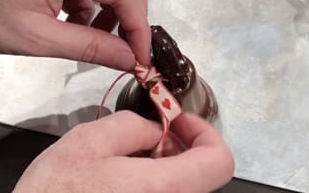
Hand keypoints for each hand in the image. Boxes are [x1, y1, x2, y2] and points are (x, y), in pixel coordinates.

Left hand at [0, 0, 149, 68]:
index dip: (137, 25)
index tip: (140, 53)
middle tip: (129, 41)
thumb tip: (128, 58)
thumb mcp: (39, 39)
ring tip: (102, 34)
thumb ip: (90, 48)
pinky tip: (83, 21)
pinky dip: (100, 0)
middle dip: (134, 8)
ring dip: (118, 3)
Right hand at [14, 111, 233, 192]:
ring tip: (126, 160)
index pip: (220, 161)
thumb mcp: (88, 141)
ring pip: (181, 188)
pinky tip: (120, 182)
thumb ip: (133, 126)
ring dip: (163, 166)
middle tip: (146, 136)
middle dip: (177, 147)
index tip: (177, 122)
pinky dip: (151, 184)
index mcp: (163, 190)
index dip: (205, 133)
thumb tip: (156, 131)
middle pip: (202, 175)